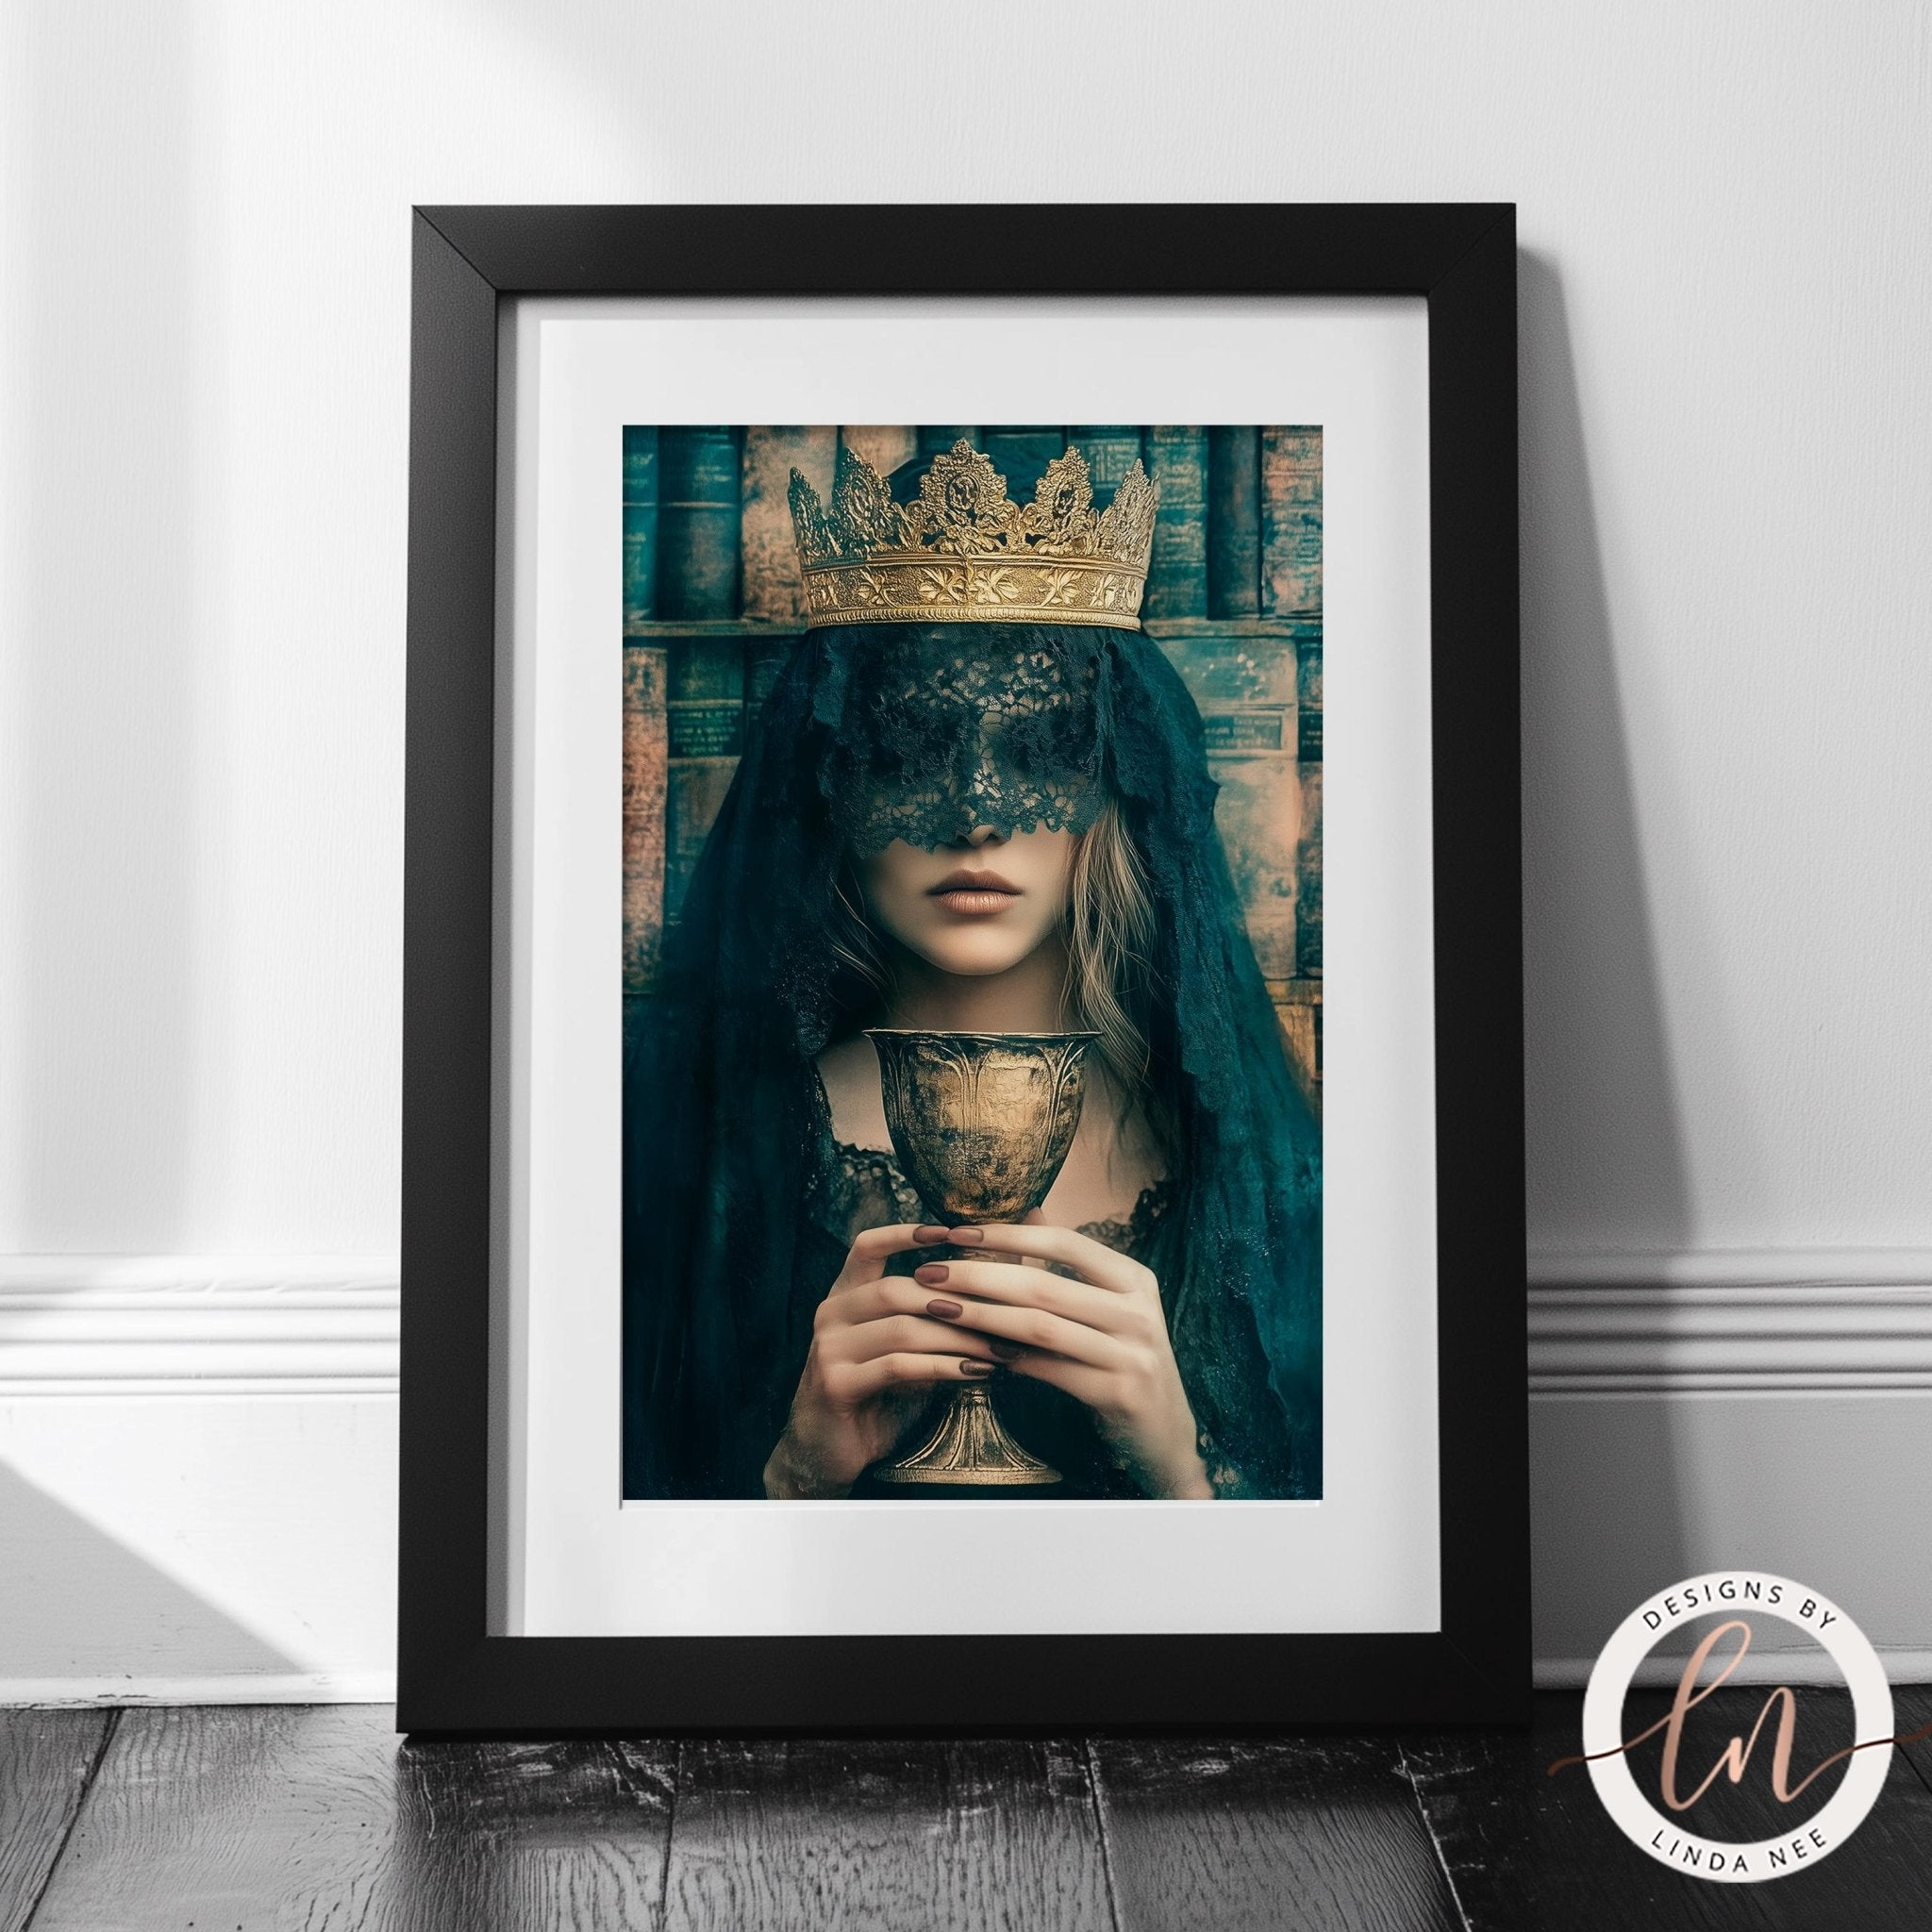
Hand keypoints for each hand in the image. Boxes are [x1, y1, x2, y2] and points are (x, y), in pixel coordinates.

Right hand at [763, 1221, 1001, 1498]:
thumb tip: (999, 1285)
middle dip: (956, 1299)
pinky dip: (943, 1367)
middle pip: (896, 1289)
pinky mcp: (836, 1384)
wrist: (828, 1452)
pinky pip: (898, 1366)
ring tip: (1000, 1347)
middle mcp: (831, 1314)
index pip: (866, 1246)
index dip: (906, 1233)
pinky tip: (976, 1372)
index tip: (954, 1230)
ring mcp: (829, 1349)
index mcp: (844, 1296)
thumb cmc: (879, 1394)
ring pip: (902, 1328)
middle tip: (1006, 1310)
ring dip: (958, 1337)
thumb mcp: (905, 1346)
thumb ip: (933, 1316)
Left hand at [907, 1214, 1212, 1499]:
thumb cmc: (1123, 1359)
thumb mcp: (1109, 1306)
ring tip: (939, 1309)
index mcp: (1134, 1279)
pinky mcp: (1119, 1394)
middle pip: (1044, 1285)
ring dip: (982, 1317)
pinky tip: (973, 1353)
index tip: (953, 1233)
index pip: (1064, 1243)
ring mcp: (1133, 1354)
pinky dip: (1008, 1360)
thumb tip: (1032, 1210)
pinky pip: (1050, 1371)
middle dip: (978, 1275)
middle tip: (928, 1273)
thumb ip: (1070, 1263)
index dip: (1006, 1235)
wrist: (1166, 1434)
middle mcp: (1139, 1311)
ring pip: (1041, 1328)